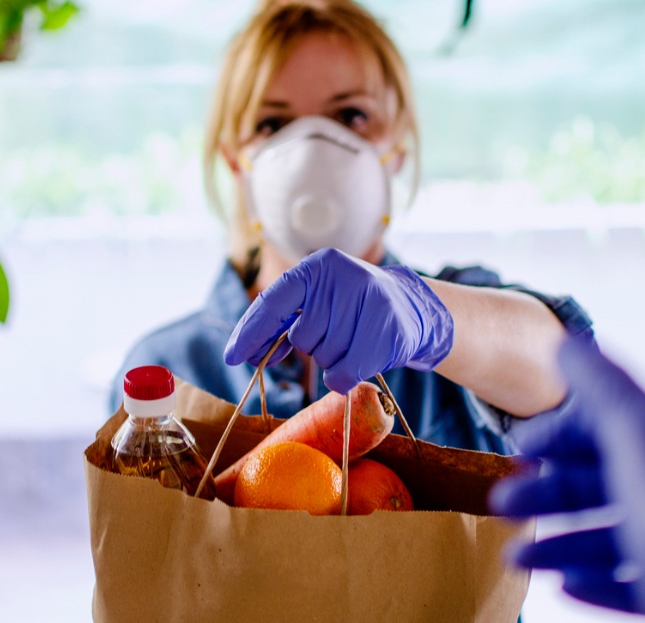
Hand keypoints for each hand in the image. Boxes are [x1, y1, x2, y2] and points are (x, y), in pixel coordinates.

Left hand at [223, 248, 452, 393]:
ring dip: (335, 361)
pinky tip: (363, 360)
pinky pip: (347, 372)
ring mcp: (367, 298)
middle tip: (339, 335)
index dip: (250, 332)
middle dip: (315, 347)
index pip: (273, 302)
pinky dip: (347, 377)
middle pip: (302, 338)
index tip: (232, 357)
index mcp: (317, 267)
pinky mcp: (387, 326)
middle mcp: (341, 276)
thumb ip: (285, 321)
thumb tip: (248, 352)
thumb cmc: (355, 309)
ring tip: (357, 341)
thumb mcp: (319, 301)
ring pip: (325, 357)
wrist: (412, 307)